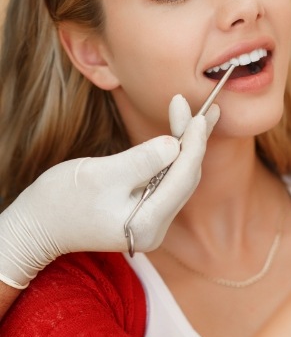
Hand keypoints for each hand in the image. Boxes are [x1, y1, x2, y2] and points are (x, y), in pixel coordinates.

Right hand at [0, 96, 218, 288]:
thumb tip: (175, 144)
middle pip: (186, 178)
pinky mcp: (146, 213)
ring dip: (188, 145)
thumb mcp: (99, 175)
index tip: (199, 115)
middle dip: (194, 141)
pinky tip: (184, 134)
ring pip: (180, 178)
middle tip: (207, 108)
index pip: (182, 179)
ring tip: (201, 115)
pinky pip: (169, 180)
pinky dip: (176, 155)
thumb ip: (141, 161)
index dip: (193, 144)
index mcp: (146, 225)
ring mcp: (153, 223)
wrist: (36, 224)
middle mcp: (156, 229)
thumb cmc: (61, 200)